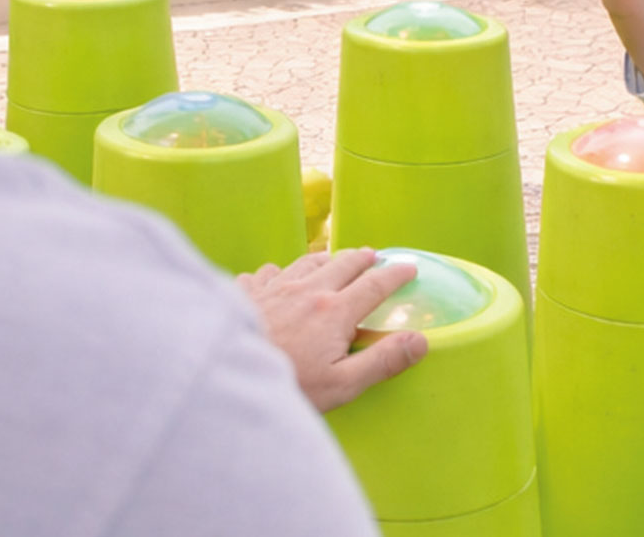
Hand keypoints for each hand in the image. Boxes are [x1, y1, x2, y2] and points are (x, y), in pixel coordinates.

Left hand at [237, 248, 427, 412]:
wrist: (223, 380)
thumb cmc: (287, 388)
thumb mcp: (343, 385)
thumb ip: (382, 361)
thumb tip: (420, 341)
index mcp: (335, 311)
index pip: (374, 285)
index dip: (395, 274)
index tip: (409, 267)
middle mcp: (307, 290)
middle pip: (342, 264)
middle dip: (362, 258)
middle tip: (373, 256)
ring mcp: (274, 288)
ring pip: (305, 261)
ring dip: (325, 258)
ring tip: (332, 259)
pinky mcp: (245, 294)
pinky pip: (266, 273)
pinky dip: (279, 273)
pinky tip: (277, 278)